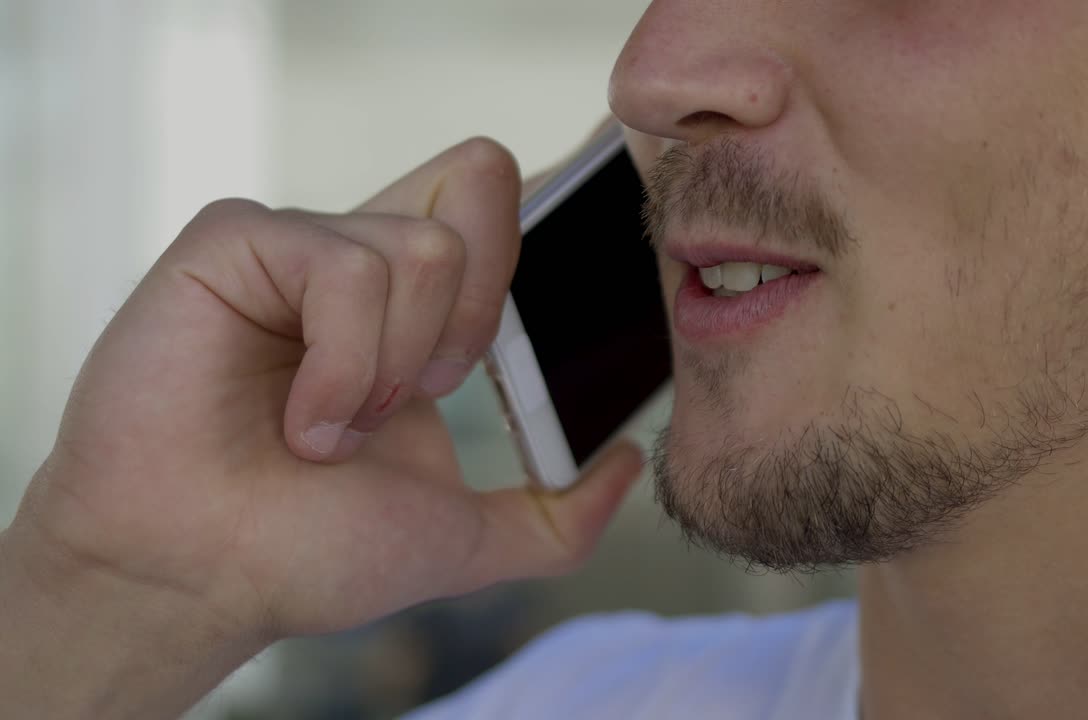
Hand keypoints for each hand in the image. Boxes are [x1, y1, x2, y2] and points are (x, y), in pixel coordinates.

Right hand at [7, 137, 643, 654]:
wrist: (199, 581)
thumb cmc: (305, 552)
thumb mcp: (464, 537)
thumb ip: (560, 513)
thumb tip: (632, 461)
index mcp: (415, 303)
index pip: (506, 201)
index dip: (538, 235)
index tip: (514, 328)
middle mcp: (363, 256)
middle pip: (484, 173)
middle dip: (476, 310)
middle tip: (424, 394)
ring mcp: (299, 243)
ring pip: (423, 247)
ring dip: (392, 369)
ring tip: (330, 431)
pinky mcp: (234, 241)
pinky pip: (341, 267)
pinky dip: (340, 367)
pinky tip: (298, 419)